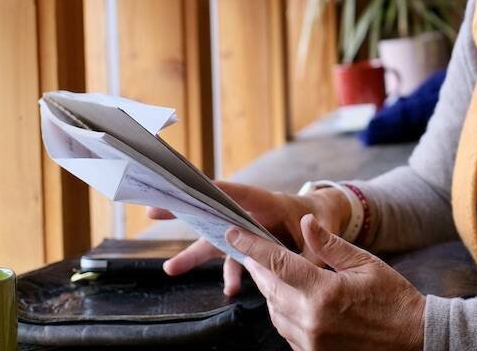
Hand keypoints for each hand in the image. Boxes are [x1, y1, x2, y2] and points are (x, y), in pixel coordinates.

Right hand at [146, 181, 348, 295]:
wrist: (324, 219)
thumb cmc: (320, 215)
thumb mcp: (322, 225)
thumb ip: (312, 244)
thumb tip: (309, 259)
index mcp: (268, 201)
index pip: (239, 192)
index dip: (214, 189)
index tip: (189, 187)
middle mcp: (252, 213)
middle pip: (215, 213)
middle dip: (185, 212)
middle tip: (153, 210)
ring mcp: (248, 230)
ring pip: (217, 241)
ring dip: (195, 255)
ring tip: (170, 269)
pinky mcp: (251, 246)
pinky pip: (235, 261)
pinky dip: (232, 275)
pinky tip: (230, 290)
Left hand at [232, 214, 424, 350]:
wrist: (413, 340)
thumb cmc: (394, 299)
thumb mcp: (366, 264)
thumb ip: (330, 245)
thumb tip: (305, 223)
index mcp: (324, 293)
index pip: (277, 264)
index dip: (252, 246)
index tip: (234, 232)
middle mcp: (311, 320)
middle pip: (270, 288)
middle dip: (259, 267)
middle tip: (252, 249)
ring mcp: (310, 342)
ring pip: (274, 311)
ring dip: (271, 290)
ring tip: (275, 272)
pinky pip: (286, 330)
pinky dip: (284, 311)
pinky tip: (294, 298)